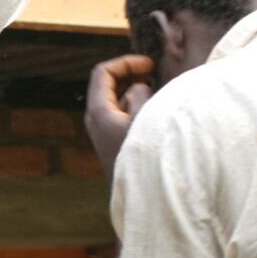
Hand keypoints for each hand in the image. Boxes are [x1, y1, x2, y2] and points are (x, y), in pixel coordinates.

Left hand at [85, 54, 156, 178]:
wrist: (140, 194)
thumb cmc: (143, 157)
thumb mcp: (144, 120)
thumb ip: (140, 96)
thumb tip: (138, 86)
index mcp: (98, 111)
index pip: (103, 73)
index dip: (126, 62)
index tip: (149, 65)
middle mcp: (96, 119)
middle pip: (108, 83)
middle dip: (132, 73)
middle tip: (155, 72)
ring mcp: (103, 129)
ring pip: (118, 98)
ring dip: (137, 90)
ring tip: (161, 91)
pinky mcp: (113, 139)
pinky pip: (123, 112)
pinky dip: (138, 104)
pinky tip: (156, 111)